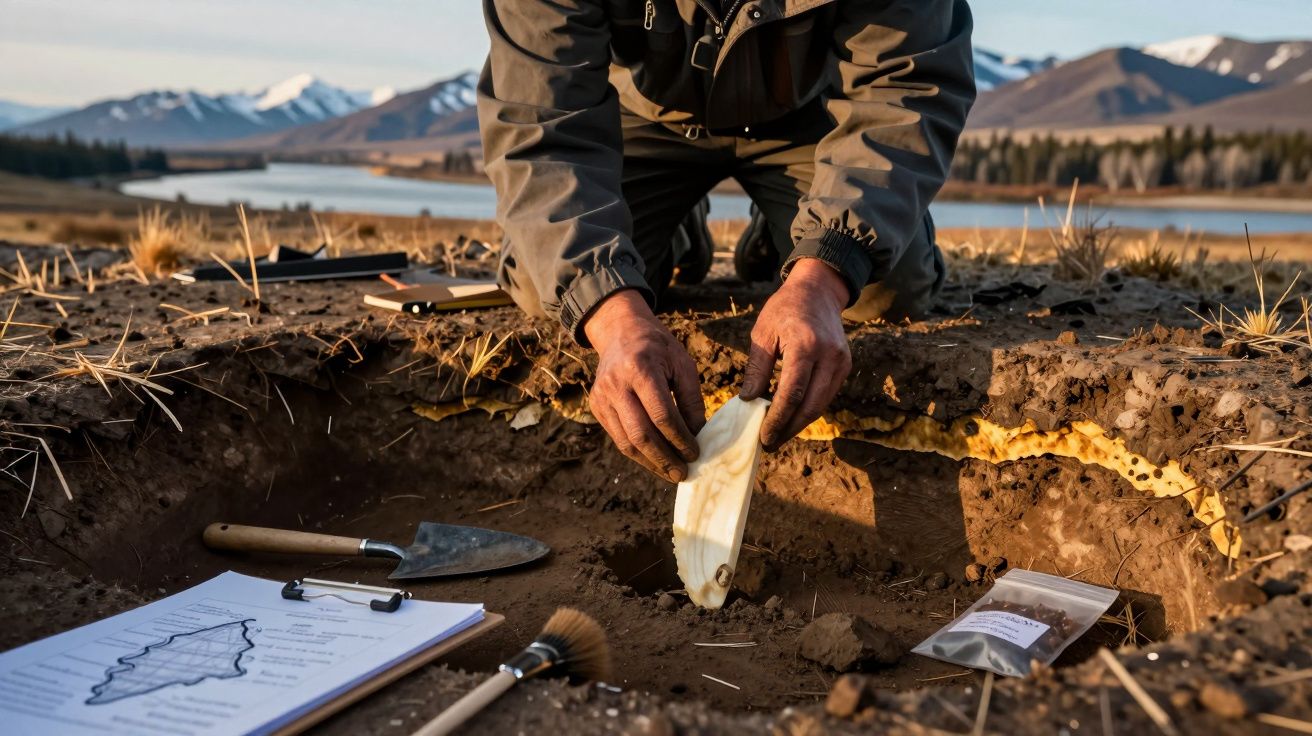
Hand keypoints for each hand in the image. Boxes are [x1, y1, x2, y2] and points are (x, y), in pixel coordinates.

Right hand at [583, 289, 705, 481]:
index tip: (696, 453)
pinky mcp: (596, 407)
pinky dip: (638, 454)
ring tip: (671, 473)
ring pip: (626, 442)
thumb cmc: (658, 348)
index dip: (680, 439)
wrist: (620, 331)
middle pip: (641, 434)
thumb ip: (691, 399)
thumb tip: (698, 435)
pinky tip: (655, 460)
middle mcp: (616, 385)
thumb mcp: (682, 363)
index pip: (662, 415)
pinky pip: (618, 438)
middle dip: (665, 458)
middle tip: (683, 473)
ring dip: (651, 463)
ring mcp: (602, 397)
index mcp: (640, 369)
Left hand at [740, 258, 851, 450]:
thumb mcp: (762, 333)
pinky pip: (826, 396)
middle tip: (768, 444)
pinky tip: (790, 417)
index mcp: (805, 345)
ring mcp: (841, 362)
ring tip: (777, 435)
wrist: (818, 290)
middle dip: (788, 429)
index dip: (777, 420)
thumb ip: (757, 369)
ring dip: (798, 424)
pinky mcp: (845, 366)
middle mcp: (828, 356)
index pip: (792, 393)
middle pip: (810, 406)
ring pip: (820, 405)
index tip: (762, 436)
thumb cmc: (784, 309)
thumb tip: (748, 403)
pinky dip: (808, 410)